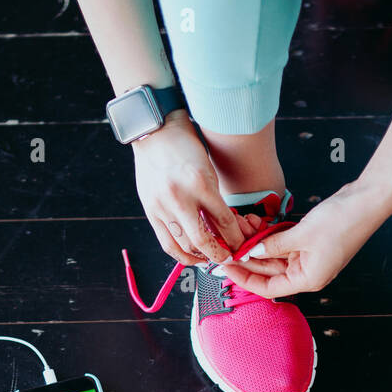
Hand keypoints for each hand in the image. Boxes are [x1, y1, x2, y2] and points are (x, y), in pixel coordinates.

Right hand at [132, 110, 245, 266]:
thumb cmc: (185, 148)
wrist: (154, 133)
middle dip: (219, 254)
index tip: (241, 247)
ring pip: (183, 246)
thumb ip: (213, 202)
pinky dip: (180, 254)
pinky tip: (190, 255)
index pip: (224, 221)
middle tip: (228, 258)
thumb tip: (224, 232)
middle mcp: (179, 198)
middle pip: (203, 241)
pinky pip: (166, 243)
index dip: (235, 239)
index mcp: (200, 183)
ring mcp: (162, 206)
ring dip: (199, 257)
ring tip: (209, 258)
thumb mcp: (207, 171)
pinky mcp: (150, 211)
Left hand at [216, 180, 391, 297]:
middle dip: (247, 256)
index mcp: (307, 279)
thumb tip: (251, 253)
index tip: (226, 266)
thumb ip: (273, 245)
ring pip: (274, 255)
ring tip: (240, 227)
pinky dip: (269, 235)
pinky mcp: (309, 242)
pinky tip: (255, 224)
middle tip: (227, 242)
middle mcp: (307, 272)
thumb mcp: (302, 234)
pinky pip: (282, 243)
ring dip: (256, 243)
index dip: (244, 278)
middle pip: (268, 271)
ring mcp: (308, 257)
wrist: (367, 201)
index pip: (267, 288)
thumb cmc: (343, 221)